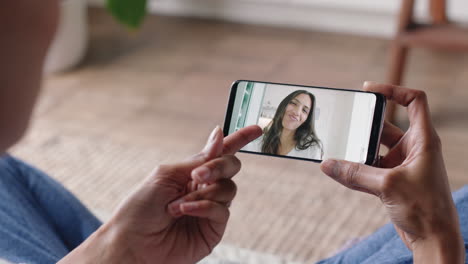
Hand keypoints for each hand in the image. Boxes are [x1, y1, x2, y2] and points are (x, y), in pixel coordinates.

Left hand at [58, 125, 261, 263]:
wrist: (132, 242)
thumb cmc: (141, 207)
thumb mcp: (166, 174)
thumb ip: (197, 159)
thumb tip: (219, 136)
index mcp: (192, 172)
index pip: (220, 152)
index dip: (239, 139)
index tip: (256, 129)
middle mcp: (205, 188)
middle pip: (231, 167)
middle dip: (218, 167)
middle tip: (198, 175)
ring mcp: (210, 208)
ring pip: (229, 189)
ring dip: (204, 193)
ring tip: (178, 204)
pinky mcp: (213, 229)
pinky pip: (222, 211)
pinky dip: (204, 207)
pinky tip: (185, 210)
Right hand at [320, 82, 463, 262]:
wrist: (434, 239)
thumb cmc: (426, 208)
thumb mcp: (388, 185)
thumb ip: (355, 173)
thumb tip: (328, 164)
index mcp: (423, 140)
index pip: (414, 101)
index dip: (394, 90)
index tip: (369, 89)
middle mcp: (413, 149)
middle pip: (387, 125)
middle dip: (365, 124)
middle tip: (345, 121)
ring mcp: (402, 165)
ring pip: (375, 149)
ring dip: (358, 150)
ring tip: (338, 146)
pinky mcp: (392, 180)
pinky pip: (370, 168)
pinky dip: (356, 168)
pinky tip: (339, 169)